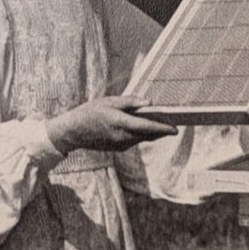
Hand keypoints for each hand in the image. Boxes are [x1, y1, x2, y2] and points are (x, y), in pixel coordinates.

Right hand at [47, 96, 178, 154]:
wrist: (72, 132)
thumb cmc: (90, 112)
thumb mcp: (109, 101)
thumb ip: (130, 102)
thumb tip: (148, 102)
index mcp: (120, 123)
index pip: (146, 127)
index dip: (163, 129)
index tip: (175, 129)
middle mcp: (122, 137)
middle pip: (148, 134)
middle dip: (161, 130)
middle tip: (172, 121)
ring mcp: (120, 144)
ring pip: (142, 138)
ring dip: (152, 132)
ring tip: (161, 121)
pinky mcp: (118, 148)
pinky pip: (135, 141)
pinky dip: (141, 134)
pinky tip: (143, 126)